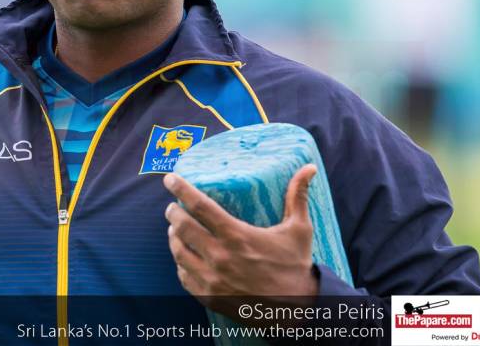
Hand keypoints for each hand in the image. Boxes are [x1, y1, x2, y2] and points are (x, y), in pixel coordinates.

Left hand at [163, 164, 319, 307]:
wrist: (296, 312)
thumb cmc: (296, 267)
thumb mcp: (299, 230)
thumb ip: (297, 196)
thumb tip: (309, 167)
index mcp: (237, 236)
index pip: (199, 206)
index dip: (181, 189)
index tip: (170, 179)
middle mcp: (220, 257)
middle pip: (182, 227)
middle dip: (173, 213)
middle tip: (173, 207)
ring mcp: (212, 279)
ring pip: (178, 251)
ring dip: (173, 236)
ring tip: (174, 229)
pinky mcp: (208, 297)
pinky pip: (184, 275)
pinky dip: (181, 263)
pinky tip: (184, 256)